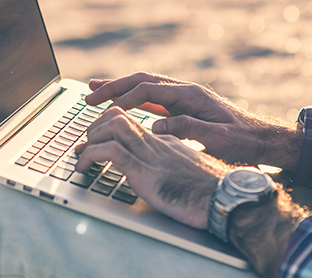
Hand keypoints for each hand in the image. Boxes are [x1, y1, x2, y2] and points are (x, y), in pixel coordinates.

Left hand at [74, 106, 230, 228]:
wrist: (229, 199)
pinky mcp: (145, 171)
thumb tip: (164, 170)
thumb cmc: (217, 192)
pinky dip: (91, 154)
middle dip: (99, 116)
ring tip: (81, 149)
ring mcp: (152, 154)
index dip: (116, 119)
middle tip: (86, 130)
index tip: (101, 126)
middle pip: (123, 112)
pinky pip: (111, 151)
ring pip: (114, 125)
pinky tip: (85, 164)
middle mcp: (160, 141)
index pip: (139, 119)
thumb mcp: (194, 173)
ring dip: (91, 134)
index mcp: (171, 140)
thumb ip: (177, 165)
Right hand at [85, 72, 302, 171]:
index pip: (148, 89)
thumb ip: (185, 129)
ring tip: (95, 89)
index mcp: (190, 95)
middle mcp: (185, 91)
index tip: (102, 109)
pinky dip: (132, 98)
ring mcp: (184, 97)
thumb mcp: (216, 138)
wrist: (263, 140)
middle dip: (114, 86)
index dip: (123, 98)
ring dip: (120, 88)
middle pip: (142, 81)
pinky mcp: (185, 107)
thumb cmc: (242, 141)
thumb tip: (154, 125)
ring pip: (145, 86)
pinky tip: (121, 103)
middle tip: (89, 94)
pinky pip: (153, 98)